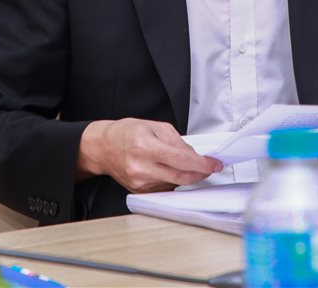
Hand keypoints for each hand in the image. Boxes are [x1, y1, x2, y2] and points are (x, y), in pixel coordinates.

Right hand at [77, 118, 222, 192]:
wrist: (103, 148)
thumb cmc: (126, 133)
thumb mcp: (154, 126)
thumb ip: (176, 140)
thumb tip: (193, 154)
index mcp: (146, 147)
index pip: (182, 160)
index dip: (202, 164)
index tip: (214, 164)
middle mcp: (142, 168)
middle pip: (181, 177)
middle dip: (200, 173)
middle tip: (208, 167)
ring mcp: (140, 182)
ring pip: (174, 184)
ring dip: (185, 176)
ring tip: (180, 163)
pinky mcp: (139, 191)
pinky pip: (164, 188)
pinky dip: (172, 180)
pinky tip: (167, 170)